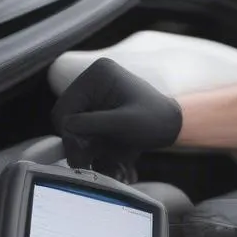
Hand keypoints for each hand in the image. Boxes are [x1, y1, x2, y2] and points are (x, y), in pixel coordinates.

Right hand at [51, 58, 182, 168]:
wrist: (172, 127)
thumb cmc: (155, 120)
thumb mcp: (125, 123)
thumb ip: (93, 123)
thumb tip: (66, 127)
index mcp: (98, 74)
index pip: (65, 106)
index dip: (69, 132)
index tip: (82, 153)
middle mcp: (91, 82)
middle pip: (65, 117)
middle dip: (75, 141)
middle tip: (87, 162)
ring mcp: (93, 97)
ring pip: (72, 127)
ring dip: (82, 146)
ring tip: (101, 160)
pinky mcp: (95, 111)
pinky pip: (82, 131)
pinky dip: (89, 147)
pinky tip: (105, 157)